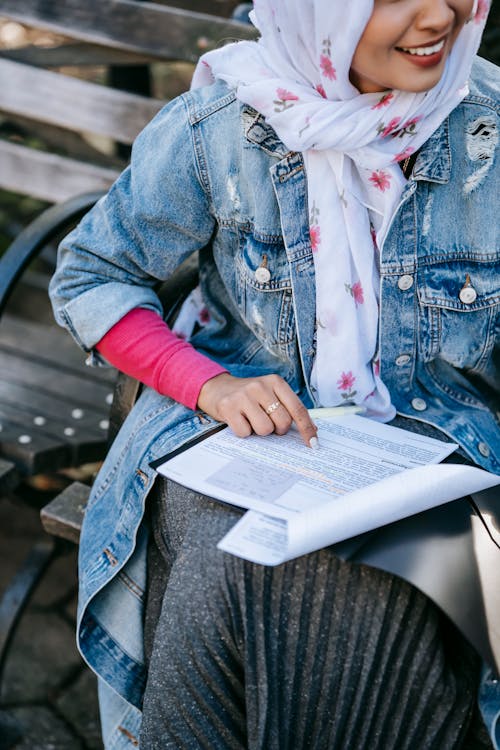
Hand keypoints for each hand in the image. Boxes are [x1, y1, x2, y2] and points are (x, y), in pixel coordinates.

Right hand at [197, 372, 317, 447]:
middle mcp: (260, 386)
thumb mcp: (270, 395)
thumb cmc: (249, 396)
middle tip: (268, 423)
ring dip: (260, 431)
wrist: (217, 388)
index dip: (307, 428)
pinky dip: (244, 432)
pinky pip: (245, 433)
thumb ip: (289, 409)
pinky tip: (239, 420)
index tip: (313, 443)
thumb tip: (312, 431)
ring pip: (265, 429)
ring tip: (251, 420)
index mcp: (275, 382)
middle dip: (278, 429)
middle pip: (282, 422)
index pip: (297, 409)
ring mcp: (243, 396)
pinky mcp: (228, 407)